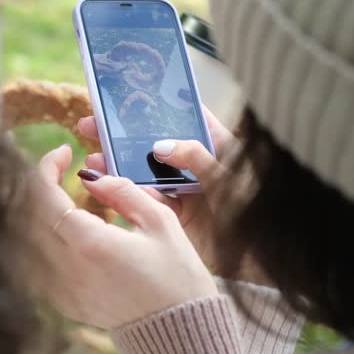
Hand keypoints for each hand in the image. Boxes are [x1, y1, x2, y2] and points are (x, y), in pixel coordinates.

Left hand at [25, 144, 217, 329]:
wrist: (180, 332)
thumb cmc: (178, 275)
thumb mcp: (160, 221)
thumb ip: (122, 191)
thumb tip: (90, 177)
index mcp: (91, 244)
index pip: (46, 196)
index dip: (48, 167)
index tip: (64, 152)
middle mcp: (68, 269)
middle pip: (32, 214)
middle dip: (45, 185)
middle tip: (67, 170)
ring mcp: (63, 289)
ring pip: (33, 238)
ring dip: (47, 212)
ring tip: (78, 202)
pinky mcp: (65, 302)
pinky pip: (43, 261)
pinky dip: (52, 238)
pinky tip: (79, 232)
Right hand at [76, 106, 269, 284]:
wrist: (262, 258)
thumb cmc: (255, 209)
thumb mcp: (227, 176)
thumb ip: (196, 157)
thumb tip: (161, 146)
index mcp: (216, 143)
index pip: (184, 115)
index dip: (156, 104)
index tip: (125, 95)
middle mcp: (197, 162)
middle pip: (155, 141)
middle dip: (123, 134)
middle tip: (92, 125)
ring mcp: (185, 187)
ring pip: (145, 170)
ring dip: (118, 164)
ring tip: (92, 158)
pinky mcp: (177, 213)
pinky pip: (147, 198)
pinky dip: (127, 191)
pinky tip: (105, 183)